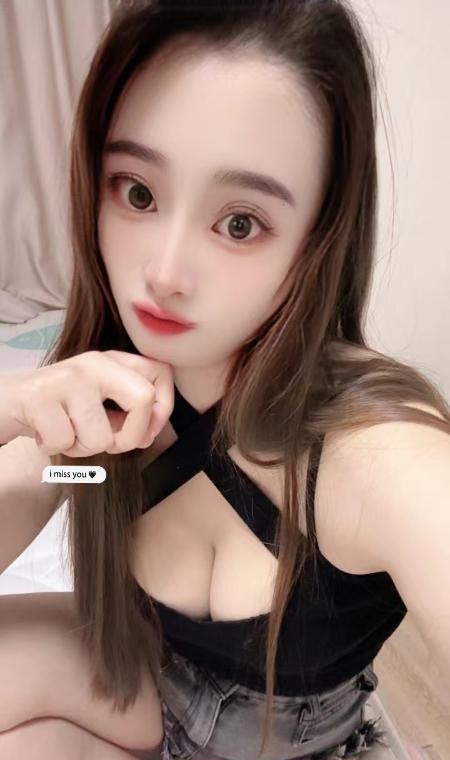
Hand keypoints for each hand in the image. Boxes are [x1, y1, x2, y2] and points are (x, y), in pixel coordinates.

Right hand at [0, 350, 173, 456]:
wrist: (4, 403)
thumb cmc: (58, 411)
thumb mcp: (97, 405)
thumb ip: (127, 413)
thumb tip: (150, 434)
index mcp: (112, 361)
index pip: (161, 373)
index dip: (162, 411)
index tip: (145, 433)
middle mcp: (93, 362)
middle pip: (142, 398)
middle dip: (130, 436)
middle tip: (109, 444)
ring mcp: (67, 377)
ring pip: (101, 436)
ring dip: (82, 448)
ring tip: (64, 433)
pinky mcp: (40, 396)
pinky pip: (65, 442)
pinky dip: (55, 448)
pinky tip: (43, 432)